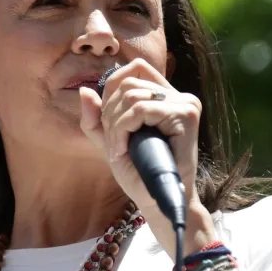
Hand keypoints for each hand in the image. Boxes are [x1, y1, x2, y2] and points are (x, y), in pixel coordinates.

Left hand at [78, 58, 215, 257]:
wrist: (157, 201)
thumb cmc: (139, 175)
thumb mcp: (110, 142)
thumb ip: (96, 118)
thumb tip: (84, 91)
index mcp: (165, 96)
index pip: (134, 69)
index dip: (111, 90)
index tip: (109, 124)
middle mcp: (179, 96)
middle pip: (129, 82)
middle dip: (110, 113)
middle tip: (114, 144)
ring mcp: (186, 104)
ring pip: (132, 96)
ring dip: (115, 125)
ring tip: (119, 150)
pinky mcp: (187, 115)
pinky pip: (142, 109)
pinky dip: (124, 130)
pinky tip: (124, 150)